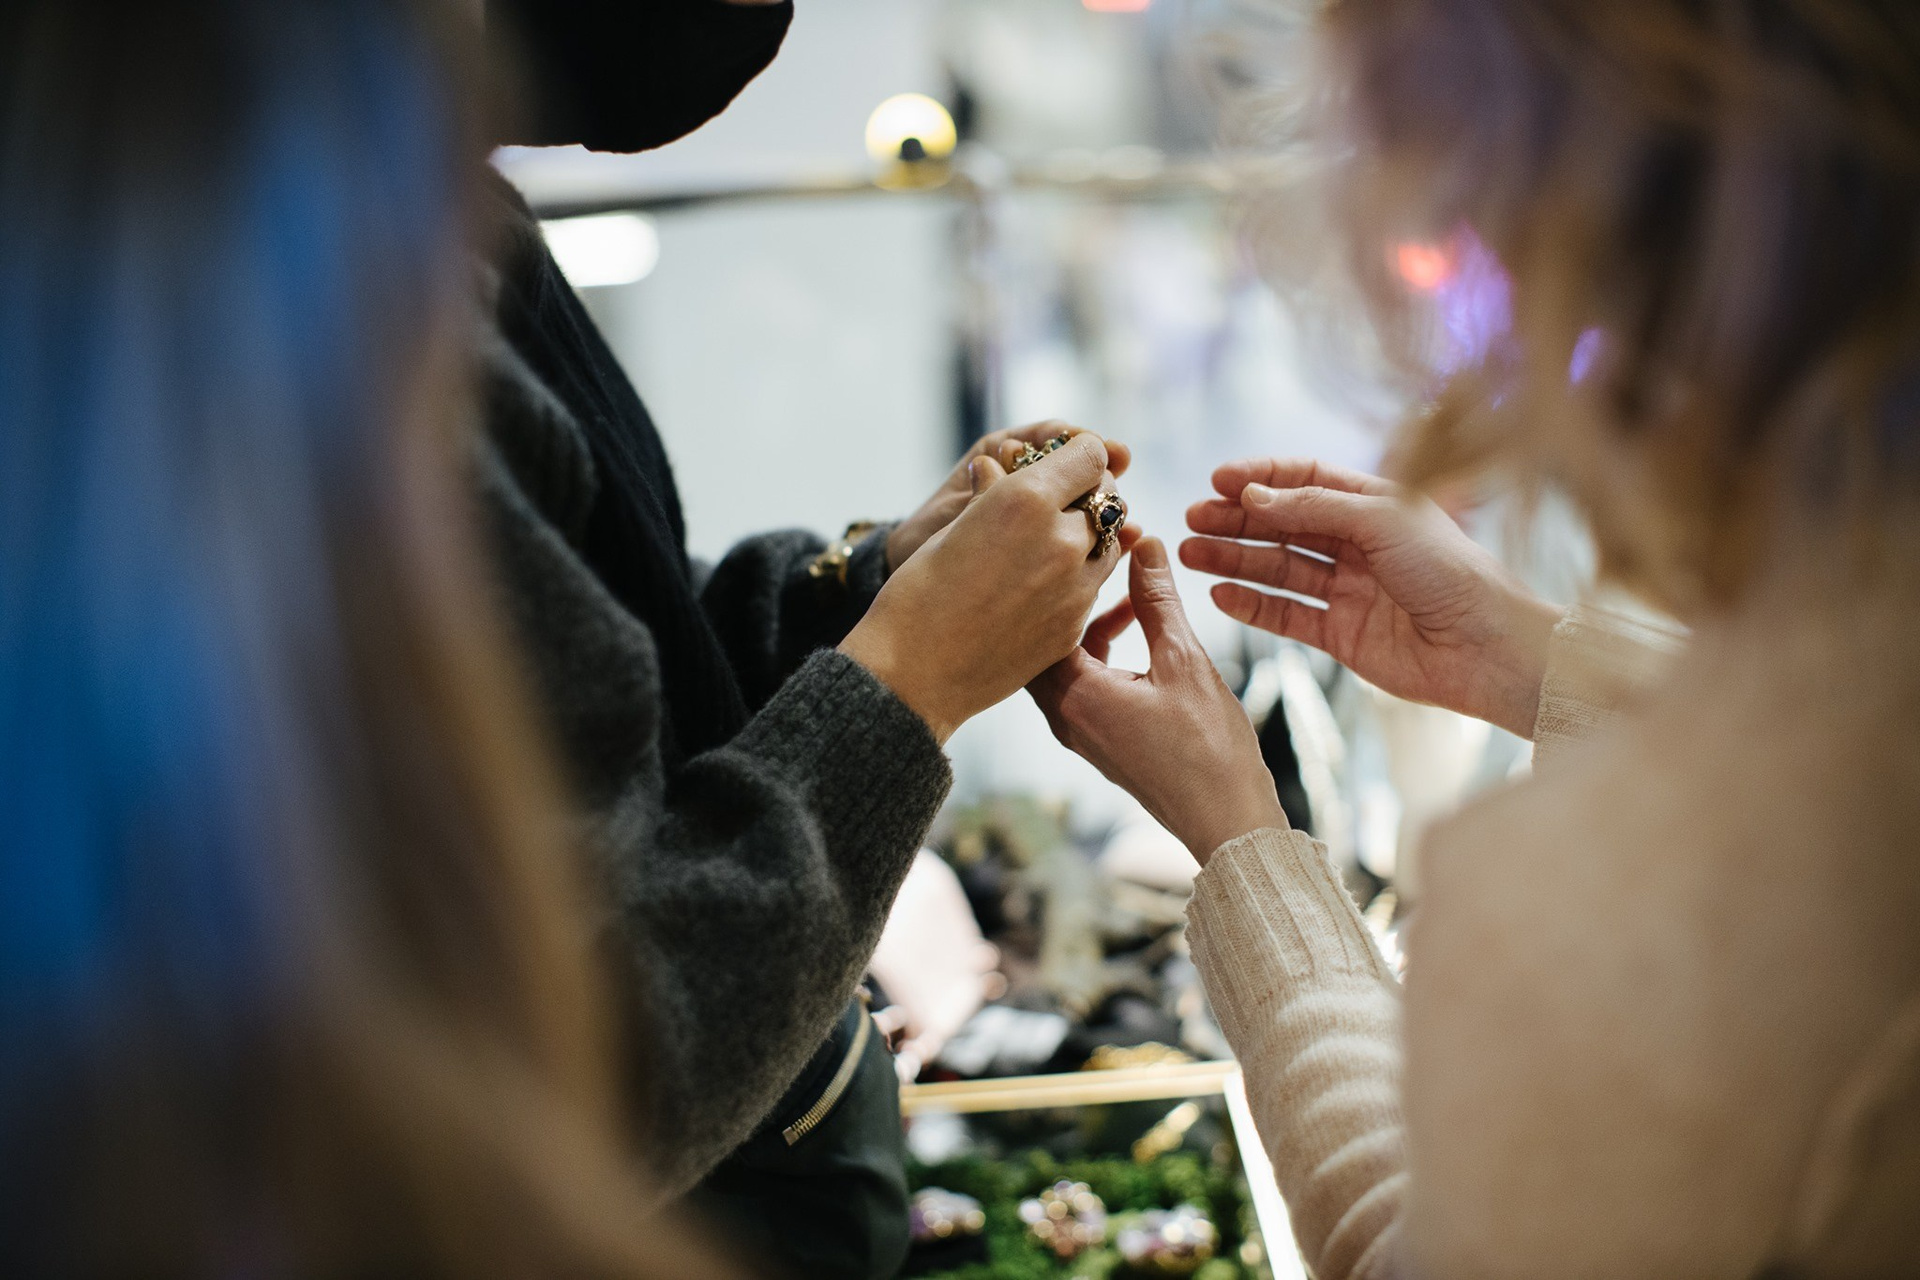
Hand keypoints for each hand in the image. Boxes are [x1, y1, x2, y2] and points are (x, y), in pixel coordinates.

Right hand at [842, 433, 1124, 741]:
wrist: (914, 673)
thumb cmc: (919, 593)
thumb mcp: (952, 525)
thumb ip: (992, 493)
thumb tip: (1001, 467)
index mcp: (1028, 500)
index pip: (1090, 453)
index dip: (1075, 455)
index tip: (1059, 464)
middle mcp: (1063, 539)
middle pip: (1107, 499)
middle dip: (1086, 496)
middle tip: (1057, 503)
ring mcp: (1075, 587)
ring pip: (1109, 544)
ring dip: (1089, 537)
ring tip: (1049, 545)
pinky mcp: (1075, 626)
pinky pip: (1094, 585)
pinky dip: (1078, 576)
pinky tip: (1041, 585)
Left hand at [1030, 539, 1287, 862]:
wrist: (1227, 822)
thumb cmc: (1209, 751)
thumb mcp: (1184, 661)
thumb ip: (1157, 599)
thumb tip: (1143, 542)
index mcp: (1074, 696)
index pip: (1043, 616)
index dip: (1066, 572)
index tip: (1096, 539)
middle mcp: (1063, 715)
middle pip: (1043, 637)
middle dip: (1071, 595)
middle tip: (1103, 557)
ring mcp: (1078, 730)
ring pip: (1063, 660)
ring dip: (1091, 623)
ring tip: (1131, 592)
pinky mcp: (1098, 739)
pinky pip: (1081, 681)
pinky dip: (1100, 651)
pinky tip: (1138, 631)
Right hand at [1182, 459, 1562, 738]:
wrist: (1487, 647)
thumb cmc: (1450, 572)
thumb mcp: (1382, 519)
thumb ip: (1313, 506)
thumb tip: (1252, 495)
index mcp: (1375, 504)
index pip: (1305, 479)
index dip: (1260, 477)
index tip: (1217, 480)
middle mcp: (1359, 544)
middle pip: (1283, 524)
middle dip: (1236, 520)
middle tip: (1191, 518)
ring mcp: (1348, 591)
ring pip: (1278, 569)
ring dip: (1233, 560)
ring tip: (1190, 554)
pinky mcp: (1342, 635)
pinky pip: (1287, 616)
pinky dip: (1251, 606)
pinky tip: (1219, 595)